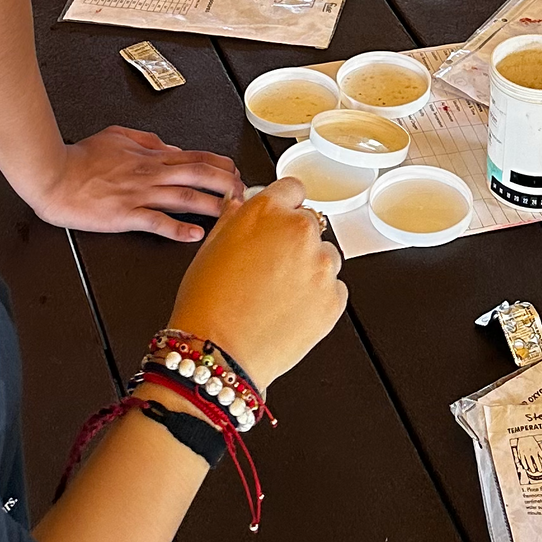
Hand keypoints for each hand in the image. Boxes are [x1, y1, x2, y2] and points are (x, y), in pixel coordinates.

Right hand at [37, 126, 244, 243]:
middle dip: (226, 184)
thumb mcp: (116, 135)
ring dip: (212, 205)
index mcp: (150, 157)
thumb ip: (145, 140)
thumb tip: (168, 146)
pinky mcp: (126, 215)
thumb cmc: (81, 158)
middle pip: (199, 175)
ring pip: (185, 198)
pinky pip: (157, 222)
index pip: (194, 157)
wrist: (54, 175)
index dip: (220, 165)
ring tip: (232, 213)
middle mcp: (150, 174)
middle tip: (244, 194)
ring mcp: (140, 195)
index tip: (235, 172)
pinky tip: (195, 235)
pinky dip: (178, 229)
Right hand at [166, 177, 347, 391]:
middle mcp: (300, 231)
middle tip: (270, 266)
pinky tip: (289, 309)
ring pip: (324, 256)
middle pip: (308, 224)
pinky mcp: (335, 299)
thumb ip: (234, 217)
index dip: (283, 204)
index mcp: (268, 211)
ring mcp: (322, 266)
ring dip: (309, 268)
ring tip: (278, 293)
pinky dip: (318, 296)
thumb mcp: (210, 247)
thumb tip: (243, 202)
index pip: (292, 188)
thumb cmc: (207, 303)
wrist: (219, 354)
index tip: (279, 219)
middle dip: (293, 240)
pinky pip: (334, 288)